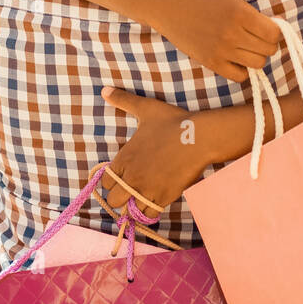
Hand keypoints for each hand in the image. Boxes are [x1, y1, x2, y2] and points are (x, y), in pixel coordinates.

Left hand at [99, 87, 211, 218]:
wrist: (198, 137)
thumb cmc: (171, 122)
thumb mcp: (145, 108)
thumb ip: (123, 100)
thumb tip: (105, 89)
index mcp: (124, 158)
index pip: (105, 182)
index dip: (112, 180)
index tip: (122, 176)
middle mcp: (132, 177)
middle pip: (114, 200)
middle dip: (121, 196)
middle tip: (131, 189)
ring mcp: (147, 189)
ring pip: (130, 210)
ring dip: (135, 205)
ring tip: (143, 195)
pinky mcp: (164, 197)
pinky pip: (149, 213)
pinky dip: (150, 209)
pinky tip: (155, 198)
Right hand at [150, 0, 286, 81]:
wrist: (168, 5)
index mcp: (240, 13)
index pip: (274, 34)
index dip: (277, 30)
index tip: (268, 25)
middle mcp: (233, 35)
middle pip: (268, 50)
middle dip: (268, 43)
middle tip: (258, 34)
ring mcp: (221, 51)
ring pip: (257, 64)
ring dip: (257, 55)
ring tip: (249, 45)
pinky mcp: (210, 62)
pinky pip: (238, 76)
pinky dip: (243, 69)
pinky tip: (237, 56)